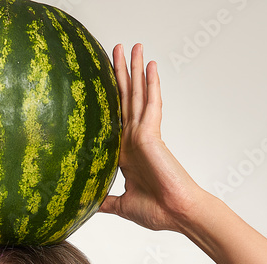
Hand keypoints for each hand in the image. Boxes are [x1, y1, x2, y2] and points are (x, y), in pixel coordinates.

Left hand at [99, 44, 213, 232]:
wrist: (176, 214)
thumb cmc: (157, 211)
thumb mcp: (121, 205)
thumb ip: (106, 201)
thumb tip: (89, 205)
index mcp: (126, 153)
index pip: (116, 118)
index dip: (111, 97)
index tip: (101, 80)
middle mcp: (135, 139)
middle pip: (127, 99)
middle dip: (122, 74)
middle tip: (116, 49)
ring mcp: (144, 135)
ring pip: (138, 95)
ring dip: (136, 70)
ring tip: (133, 46)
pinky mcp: (152, 135)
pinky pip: (152, 103)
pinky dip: (151, 84)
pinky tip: (150, 65)